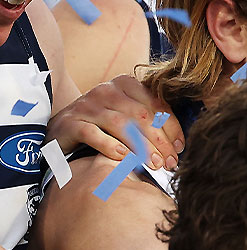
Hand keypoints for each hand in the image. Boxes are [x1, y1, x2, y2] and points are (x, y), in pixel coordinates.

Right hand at [46, 75, 185, 168]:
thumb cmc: (105, 127)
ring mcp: (86, 105)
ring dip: (141, 146)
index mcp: (125, 85)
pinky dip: (110, 146)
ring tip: (154, 164)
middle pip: (140, 115)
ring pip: (120, 124)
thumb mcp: (130, 118)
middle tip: (170, 162)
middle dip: (160, 141)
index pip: (155, 103)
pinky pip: (92, 133)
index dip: (171, 127)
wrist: (63, 129)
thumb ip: (152, 123)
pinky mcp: (70, 122)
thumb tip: (179, 146)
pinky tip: (124, 157)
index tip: (180, 148)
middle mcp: (106, 91)